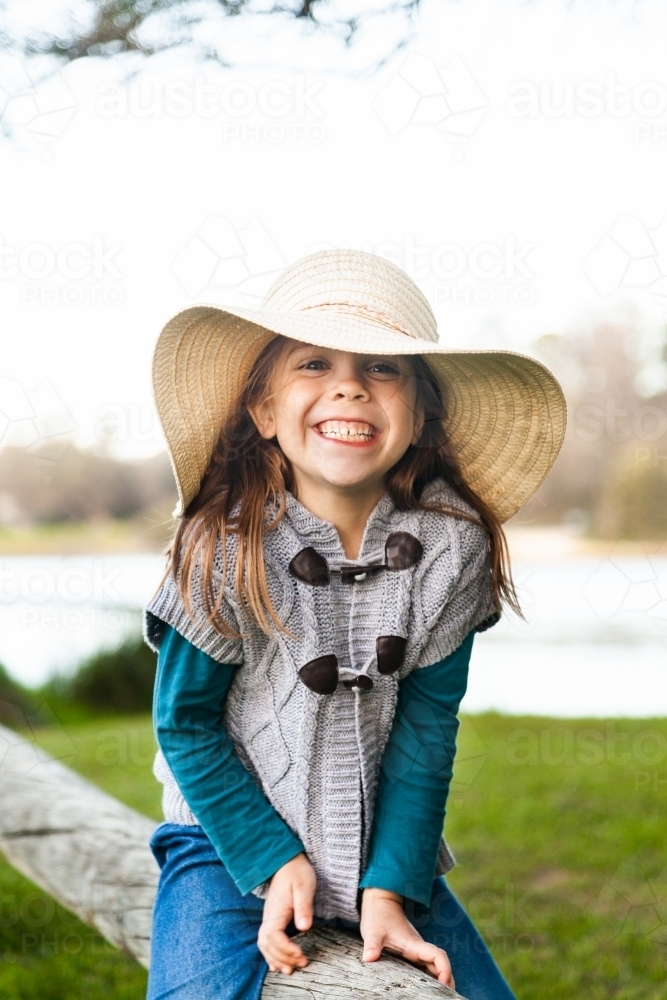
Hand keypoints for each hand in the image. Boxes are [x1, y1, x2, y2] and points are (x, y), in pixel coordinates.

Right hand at [257, 853, 315, 974]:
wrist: (287, 860)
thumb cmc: (297, 871)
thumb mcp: (304, 886)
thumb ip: (304, 907)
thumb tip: (304, 927)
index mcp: (275, 911)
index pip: (274, 937)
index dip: (287, 950)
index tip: (301, 955)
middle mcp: (269, 917)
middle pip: (267, 945)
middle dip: (282, 958)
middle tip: (301, 964)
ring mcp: (269, 918)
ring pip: (265, 945)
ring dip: (277, 959)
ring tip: (291, 969)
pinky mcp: (273, 919)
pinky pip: (268, 941)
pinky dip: (272, 954)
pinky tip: (280, 962)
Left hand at [360, 888, 454, 988]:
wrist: (381, 903)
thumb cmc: (379, 916)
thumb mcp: (373, 931)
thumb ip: (372, 945)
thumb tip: (369, 959)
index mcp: (414, 944)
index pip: (437, 955)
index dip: (445, 968)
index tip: (444, 983)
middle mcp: (418, 949)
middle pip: (440, 965)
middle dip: (447, 980)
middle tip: (447, 998)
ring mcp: (416, 952)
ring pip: (434, 967)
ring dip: (439, 980)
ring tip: (440, 996)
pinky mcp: (410, 954)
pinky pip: (425, 967)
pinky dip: (430, 978)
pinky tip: (427, 989)